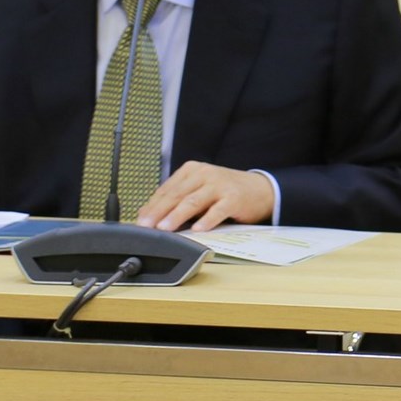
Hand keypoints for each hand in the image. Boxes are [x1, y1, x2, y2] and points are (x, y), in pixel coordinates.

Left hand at [136, 162, 274, 231]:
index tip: (140, 221)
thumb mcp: (200, 189)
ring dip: (177, 216)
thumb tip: (148, 213)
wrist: (260, 189)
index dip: (152, 206)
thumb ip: (177, 198)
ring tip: (165, 228)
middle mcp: (205, 174)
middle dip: (159, 212)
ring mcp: (220, 185)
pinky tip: (198, 229)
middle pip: (177, 195)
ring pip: (193, 201)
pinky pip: (217, 210)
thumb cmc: (225, 191)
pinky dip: (207, 220)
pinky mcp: (234, 198)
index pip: (167, 189)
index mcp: (192, 171)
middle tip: (146, 225)